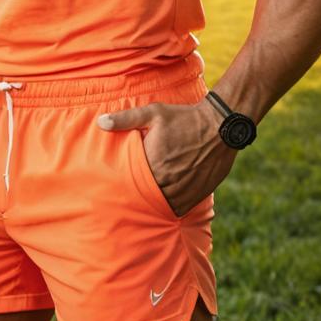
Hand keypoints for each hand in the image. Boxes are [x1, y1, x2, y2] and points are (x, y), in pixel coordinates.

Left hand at [97, 99, 236, 216]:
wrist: (220, 125)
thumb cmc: (184, 118)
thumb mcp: (153, 113)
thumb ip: (125, 120)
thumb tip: (100, 122)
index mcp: (154, 164)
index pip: (133, 185)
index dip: (125, 189)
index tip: (117, 191)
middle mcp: (168, 181)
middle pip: (147, 198)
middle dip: (139, 198)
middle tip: (129, 200)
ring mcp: (185, 190)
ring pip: (164, 206)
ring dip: (155, 204)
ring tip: (146, 204)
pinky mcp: (199, 193)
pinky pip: (181, 207)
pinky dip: (172, 206)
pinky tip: (166, 201)